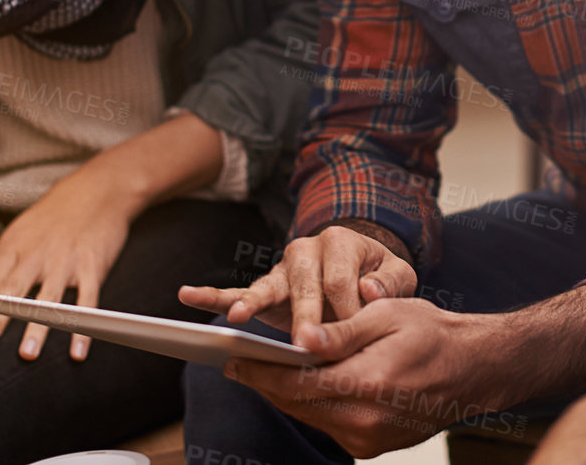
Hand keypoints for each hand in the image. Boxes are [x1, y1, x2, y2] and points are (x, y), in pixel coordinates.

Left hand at [0, 160, 138, 361]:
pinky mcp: (92, 266)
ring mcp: (66, 261)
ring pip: (49, 299)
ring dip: (38, 327)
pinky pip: (86, 301)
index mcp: (15, 247)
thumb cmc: (53, 216)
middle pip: (14, 290)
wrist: (97, 191)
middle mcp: (38, 255)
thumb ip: (4, 264)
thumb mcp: (21, 233)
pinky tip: (77, 351)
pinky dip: (82, 327)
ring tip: (28, 353)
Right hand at [179, 223, 415, 341]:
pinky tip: (188, 295)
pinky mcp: (267, 287)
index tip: (351, 337)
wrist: (362, 267)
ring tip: (239, 317)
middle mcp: (307, 249)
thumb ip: (390, 282)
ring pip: (267, 286)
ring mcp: (283, 268)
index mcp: (341, 242)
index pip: (341, 281)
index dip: (346, 311)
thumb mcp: (397, 275)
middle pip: (304, 284)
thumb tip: (370, 292)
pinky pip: (236, 291)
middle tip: (304, 344)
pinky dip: (213, 295)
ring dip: (253, 303)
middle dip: (305, 315)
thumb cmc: (378, 277)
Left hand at [225, 297, 497, 457]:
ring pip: (310, 417)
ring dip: (286, 395)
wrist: (474, 369)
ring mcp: (370, 439)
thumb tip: (300, 339)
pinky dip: (312, 405)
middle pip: (296, 404)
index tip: (231, 358)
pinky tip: (303, 384)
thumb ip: (340, 330)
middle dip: (264, 382)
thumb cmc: (432, 333)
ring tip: (263, 370)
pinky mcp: (372, 446)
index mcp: (367, 384)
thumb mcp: (385, 315)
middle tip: (236, 362)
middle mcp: (366, 421)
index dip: (259, 371)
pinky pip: (330, 425)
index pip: (296, 383)